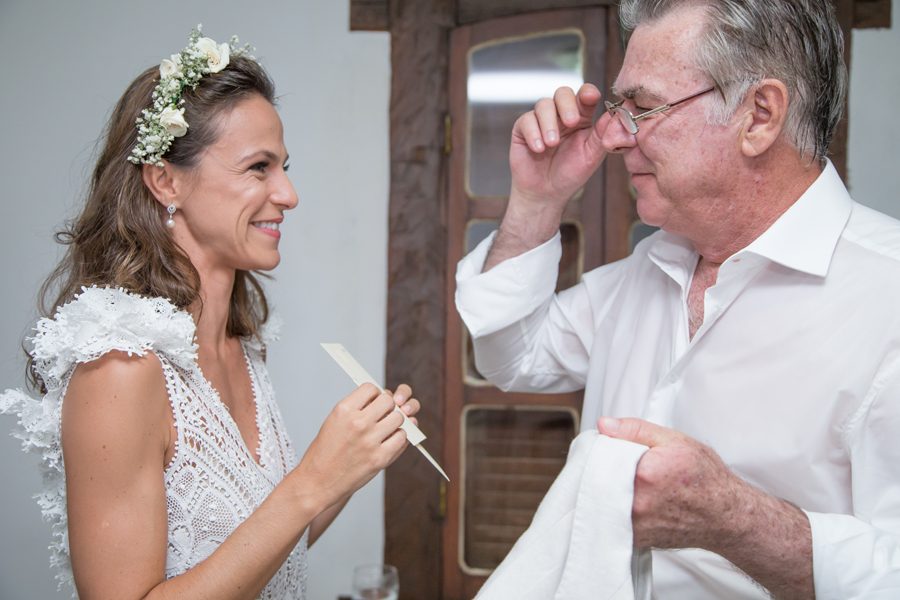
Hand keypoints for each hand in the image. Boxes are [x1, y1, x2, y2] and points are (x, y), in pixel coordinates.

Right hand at [297, 383, 415, 509]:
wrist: (317, 482)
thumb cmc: (323, 453)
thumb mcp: (333, 422)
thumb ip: (356, 409)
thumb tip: (378, 399)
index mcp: (344, 410)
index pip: (371, 388)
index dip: (374, 394)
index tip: (374, 401)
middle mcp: (358, 422)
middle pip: (388, 401)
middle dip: (387, 406)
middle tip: (382, 415)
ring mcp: (370, 440)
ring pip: (398, 418)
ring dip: (394, 422)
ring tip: (385, 429)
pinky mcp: (380, 458)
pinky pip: (401, 438)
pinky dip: (398, 438)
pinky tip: (389, 441)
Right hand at [510, 84, 611, 207]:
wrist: (546, 193)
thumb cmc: (570, 173)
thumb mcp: (591, 156)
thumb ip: (601, 135)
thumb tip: (614, 114)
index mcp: (581, 118)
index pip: (585, 96)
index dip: (587, 92)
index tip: (591, 97)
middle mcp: (561, 115)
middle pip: (563, 93)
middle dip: (567, 104)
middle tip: (571, 122)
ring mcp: (541, 120)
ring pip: (544, 104)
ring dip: (549, 123)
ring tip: (552, 144)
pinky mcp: (523, 129)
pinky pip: (526, 120)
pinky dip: (533, 133)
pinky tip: (539, 149)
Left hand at [596, 416, 751, 550]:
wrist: (726, 516)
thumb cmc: (706, 479)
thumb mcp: (674, 440)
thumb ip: (635, 430)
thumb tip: (604, 425)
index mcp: (644, 473)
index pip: (602, 456)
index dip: (605, 450)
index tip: (612, 449)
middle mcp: (637, 502)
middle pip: (599, 479)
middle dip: (605, 470)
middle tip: (623, 466)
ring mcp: (635, 524)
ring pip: (603, 500)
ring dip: (609, 490)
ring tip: (633, 484)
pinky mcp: (636, 539)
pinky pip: (613, 520)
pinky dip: (617, 509)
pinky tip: (636, 501)